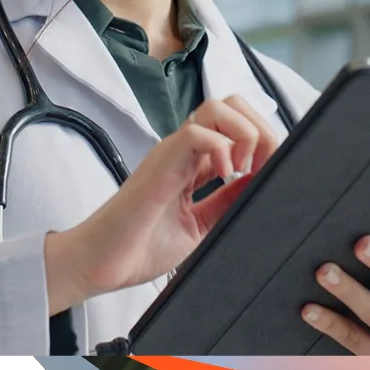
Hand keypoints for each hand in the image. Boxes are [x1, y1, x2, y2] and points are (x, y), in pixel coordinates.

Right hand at [48, 96, 279, 309]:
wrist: (100, 263)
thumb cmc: (140, 247)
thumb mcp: (201, 225)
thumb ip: (227, 202)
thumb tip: (259, 181)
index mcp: (195, 163)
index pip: (237, 125)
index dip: (263, 140)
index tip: (270, 171)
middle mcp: (185, 151)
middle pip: (232, 105)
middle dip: (260, 129)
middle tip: (261, 165)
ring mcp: (172, 152)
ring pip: (217, 108)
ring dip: (243, 133)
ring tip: (243, 167)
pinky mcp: (161, 161)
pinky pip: (196, 133)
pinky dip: (220, 149)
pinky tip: (224, 178)